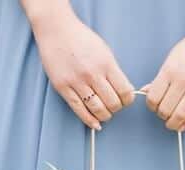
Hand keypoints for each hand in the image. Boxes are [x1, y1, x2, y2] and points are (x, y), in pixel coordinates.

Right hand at [27, 4, 134, 128]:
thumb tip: (125, 91)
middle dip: (116, 108)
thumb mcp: (104, 51)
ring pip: (98, 110)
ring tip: (105, 113)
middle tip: (113, 106)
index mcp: (105, 63)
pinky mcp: (63, 88)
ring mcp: (76, 82)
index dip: (128, 100)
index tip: (125, 100)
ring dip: (105, 116)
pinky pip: (79, 110)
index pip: (124, 91)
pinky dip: (90, 121)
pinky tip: (95, 124)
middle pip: (112, 103)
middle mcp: (92, 74)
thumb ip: (114, 71)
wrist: (56, 30)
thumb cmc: (81, 40)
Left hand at [144, 16, 184, 131]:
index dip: (151, 106)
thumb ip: (160, 77)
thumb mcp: (172, 58)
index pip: (153, 98)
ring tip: (172, 122)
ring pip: (180, 115)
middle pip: (165, 110)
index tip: (154, 106)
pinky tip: (182, 123)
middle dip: (162, 115)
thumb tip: (146, 91)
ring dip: (173, 124)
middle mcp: (184, 79)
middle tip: (164, 114)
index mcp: (170, 70)